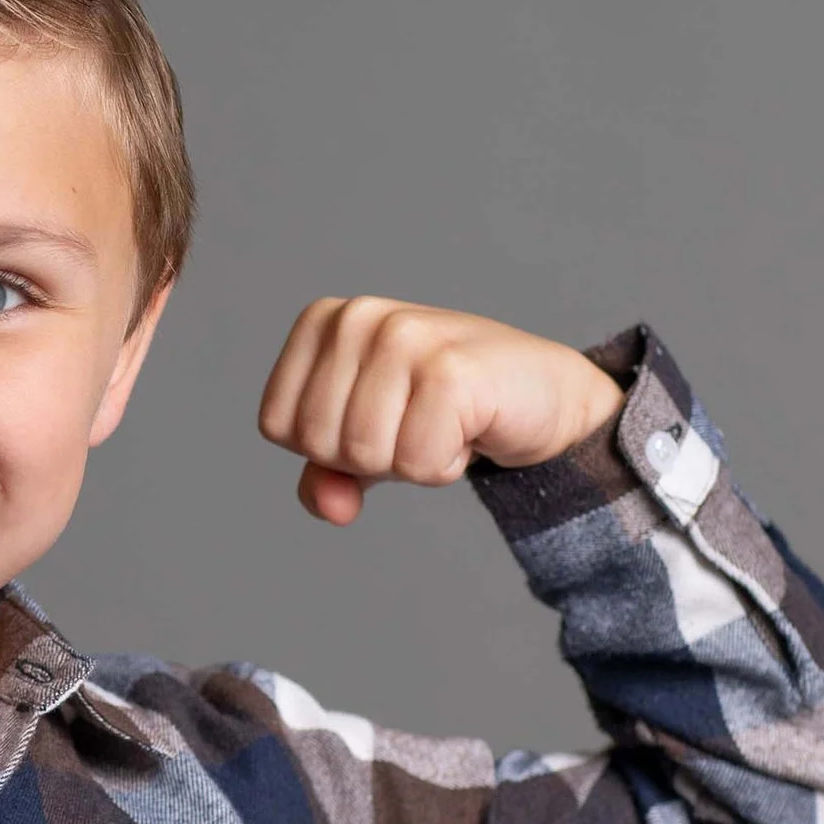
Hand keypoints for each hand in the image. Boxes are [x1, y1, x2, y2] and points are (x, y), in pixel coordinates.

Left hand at [257, 296, 623, 524]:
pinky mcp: (450, 371)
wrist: (545, 394)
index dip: (327, 448)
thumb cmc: (445, 410)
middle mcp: (359, 317)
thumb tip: (330, 507)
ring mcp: (405, 337)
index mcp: (324, 321)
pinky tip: (471, 427)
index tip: (380, 418)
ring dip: (411, 461)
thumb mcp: (370, 440)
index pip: (278, 426)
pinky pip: (417, 464)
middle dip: (372, 457)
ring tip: (444, 423)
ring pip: (366, 456)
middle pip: (320, 444)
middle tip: (419, 422)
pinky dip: (446, 466)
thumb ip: (328, 475)